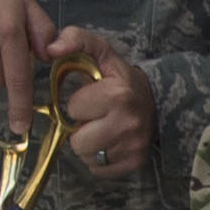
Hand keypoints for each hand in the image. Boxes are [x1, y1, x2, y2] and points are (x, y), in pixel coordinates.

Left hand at [47, 26, 156, 178]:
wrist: (158, 101)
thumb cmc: (119, 78)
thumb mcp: (100, 51)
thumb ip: (75, 39)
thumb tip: (51, 49)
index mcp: (118, 94)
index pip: (73, 109)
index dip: (78, 104)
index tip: (93, 98)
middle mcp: (128, 123)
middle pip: (78, 141)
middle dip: (81, 128)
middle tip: (95, 117)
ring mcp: (133, 147)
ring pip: (87, 157)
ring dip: (88, 144)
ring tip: (101, 129)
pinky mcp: (134, 163)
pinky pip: (98, 169)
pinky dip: (99, 158)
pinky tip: (109, 142)